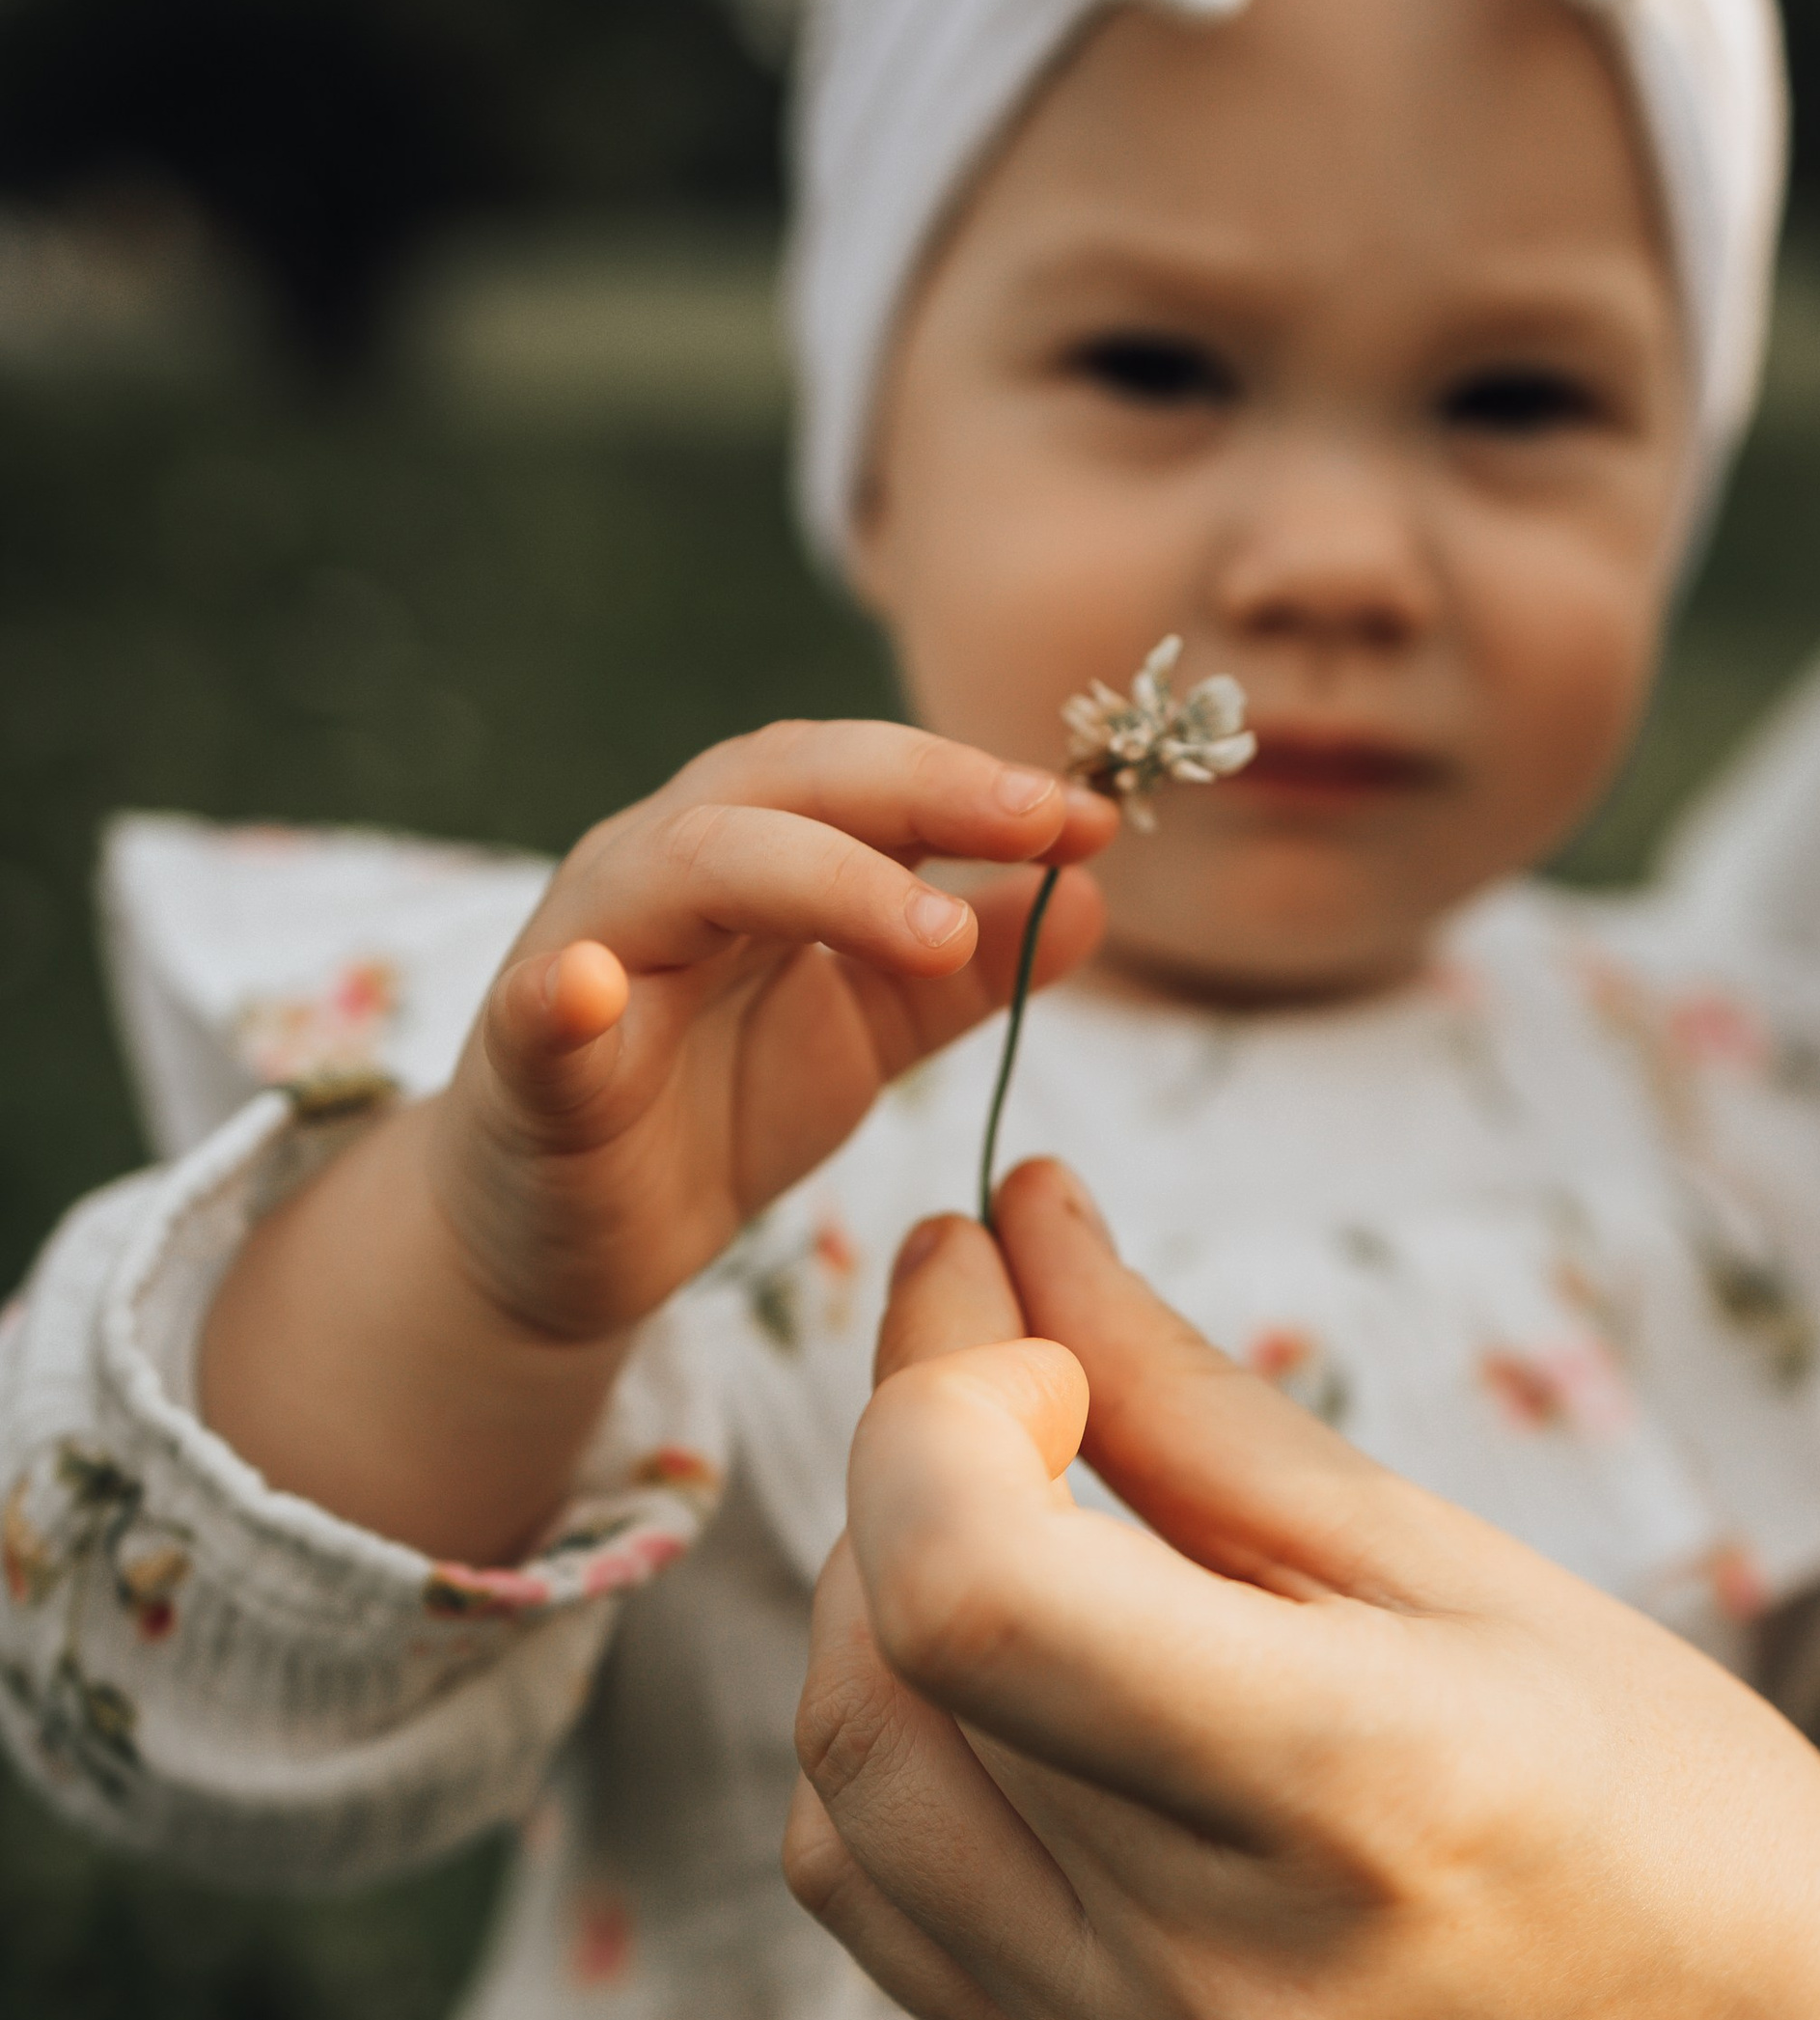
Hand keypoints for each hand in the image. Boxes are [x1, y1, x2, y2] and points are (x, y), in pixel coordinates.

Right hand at [433, 722, 1113, 1346]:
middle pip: (784, 781)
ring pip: (686, 863)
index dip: (977, 784)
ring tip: (931, 927)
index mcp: (751, 852)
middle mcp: (663, 868)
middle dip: (920, 789)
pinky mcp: (525, 1060)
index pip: (863, 779)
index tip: (1093, 816)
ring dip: (816, 876)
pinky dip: (565, 992)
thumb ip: (964, 973)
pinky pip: (539, 1008)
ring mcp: (588, 950)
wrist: (569, 1240)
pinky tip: (592, 987)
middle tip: (1038, 821)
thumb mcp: (864, 1035)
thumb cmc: (708, 1110)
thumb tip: (1087, 894)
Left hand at [787, 1174, 1819, 2019]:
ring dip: (881, 1608)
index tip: (1026, 1325)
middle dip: (901, 1461)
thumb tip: (1026, 1226)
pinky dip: (899, 1751)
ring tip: (1018, 1511)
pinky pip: (879, 1902)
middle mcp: (1210, 1965)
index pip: (973, 1596)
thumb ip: (1202, 1409)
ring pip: (843, 1792)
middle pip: (888, 1671)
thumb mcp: (1469, 1571)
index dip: (935, 1412)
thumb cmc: (1677, 1812)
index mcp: (1348, 1795)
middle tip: (1008, 1353)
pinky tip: (1014, 1677)